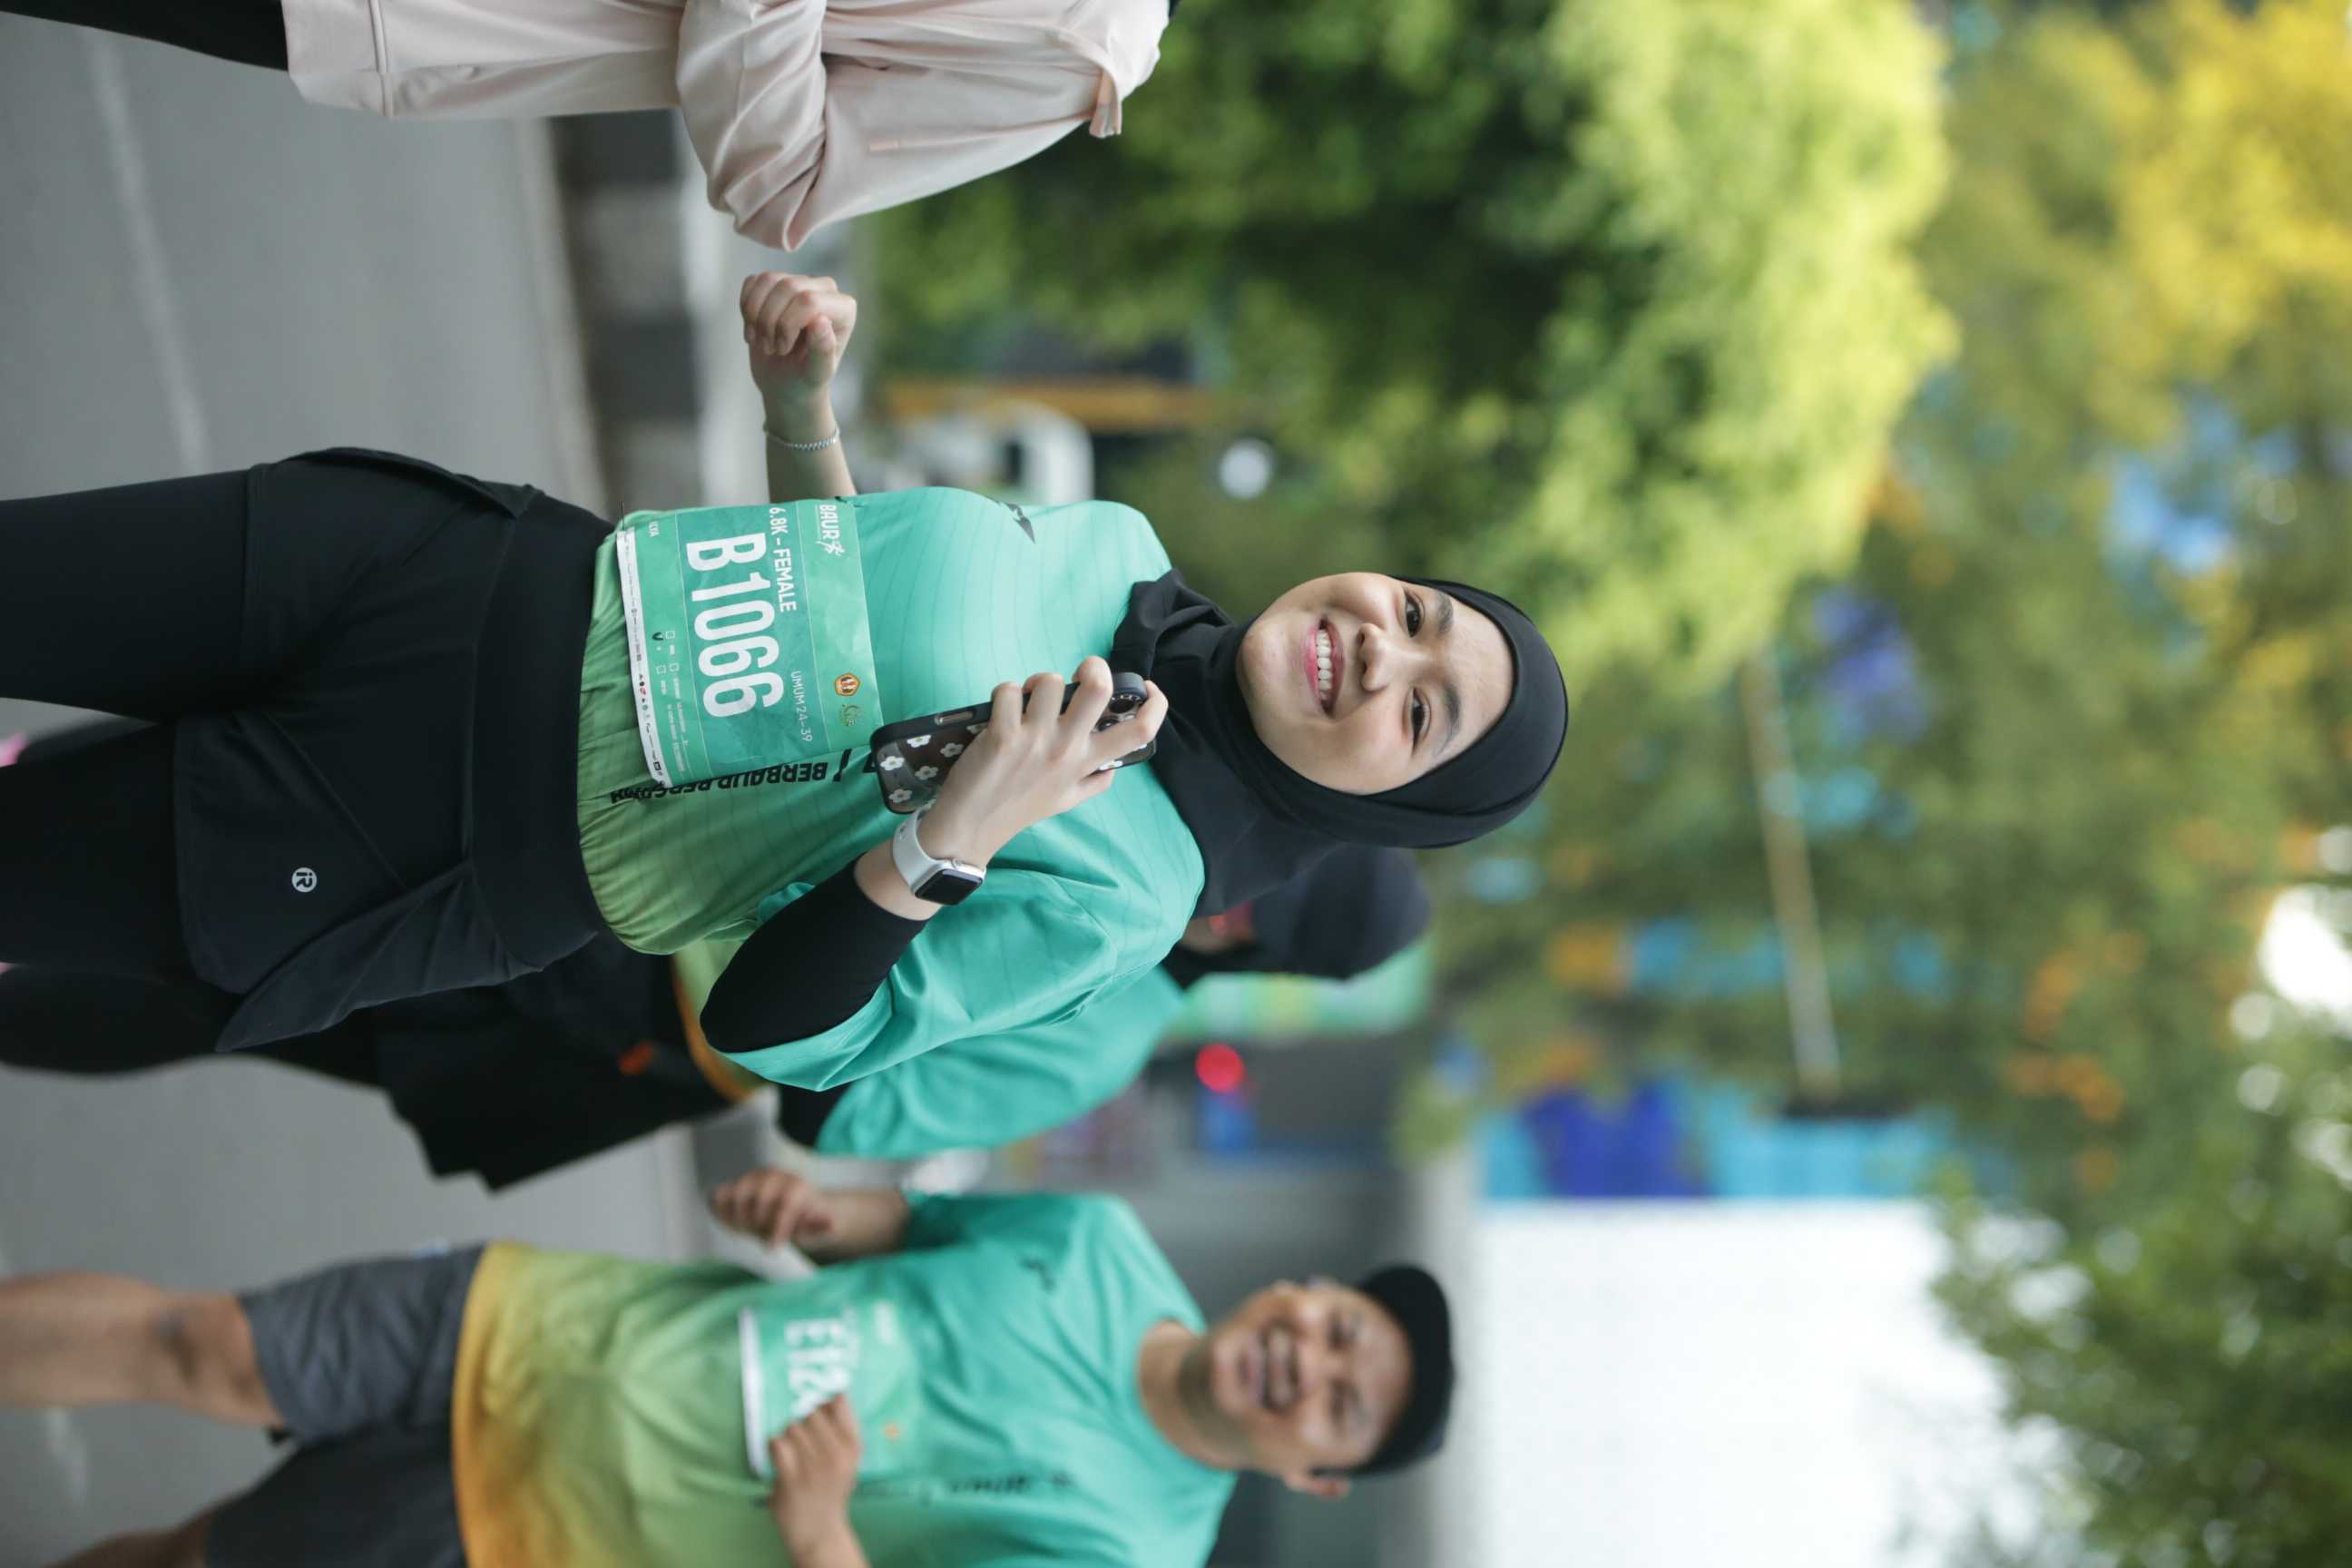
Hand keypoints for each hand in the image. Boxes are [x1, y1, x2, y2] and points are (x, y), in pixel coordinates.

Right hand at [709, 1166, 837, 1249]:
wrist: (794, 1208)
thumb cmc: (806, 1221)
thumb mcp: (818, 1229)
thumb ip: (822, 1228)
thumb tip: (832, 1225)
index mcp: (797, 1186)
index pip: (784, 1205)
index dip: (777, 1228)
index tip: (773, 1248)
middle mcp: (774, 1176)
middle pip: (758, 1200)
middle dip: (759, 1224)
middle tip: (763, 1237)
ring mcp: (752, 1178)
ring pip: (736, 1193)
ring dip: (738, 1218)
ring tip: (747, 1232)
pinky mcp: (736, 1184)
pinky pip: (720, 1195)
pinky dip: (721, 1211)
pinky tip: (732, 1225)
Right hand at [741, 272, 855, 416]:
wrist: (785, 380)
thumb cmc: (805, 379)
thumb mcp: (816, 373)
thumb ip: (823, 351)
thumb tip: (820, 321)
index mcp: (844, 309)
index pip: (809, 300)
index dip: (786, 325)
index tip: (782, 350)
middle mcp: (825, 290)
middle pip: (787, 287)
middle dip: (769, 322)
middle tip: (770, 348)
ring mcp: (799, 283)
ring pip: (767, 280)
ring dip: (755, 315)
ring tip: (761, 341)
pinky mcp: (775, 284)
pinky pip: (752, 282)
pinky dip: (746, 308)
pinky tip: (753, 329)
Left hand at [766, 1395, 861, 1555]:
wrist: (819, 1530)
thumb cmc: (833, 1489)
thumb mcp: (851, 1458)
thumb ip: (846, 1427)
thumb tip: (834, 1393)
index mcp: (853, 1446)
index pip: (837, 1403)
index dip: (825, 1403)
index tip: (819, 1412)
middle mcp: (835, 1453)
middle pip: (810, 1414)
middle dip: (803, 1422)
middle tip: (804, 1440)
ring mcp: (812, 1465)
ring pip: (792, 1427)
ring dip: (788, 1436)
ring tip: (793, 1452)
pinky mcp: (791, 1477)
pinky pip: (777, 1444)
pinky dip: (775, 1448)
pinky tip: (781, 1459)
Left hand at [918, 656, 1167, 868]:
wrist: (973, 825)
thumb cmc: (1020, 809)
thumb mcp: (1067, 801)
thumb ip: (1095, 783)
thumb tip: (1114, 768)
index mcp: (1087, 763)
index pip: (1140, 731)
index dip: (1154, 703)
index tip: (1146, 689)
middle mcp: (1067, 749)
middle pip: (1099, 689)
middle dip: (1093, 667)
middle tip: (1080, 674)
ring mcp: (1035, 740)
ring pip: (1051, 681)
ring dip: (1039, 682)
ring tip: (1030, 697)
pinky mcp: (1003, 734)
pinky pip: (1010, 690)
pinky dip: (1006, 693)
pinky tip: (1002, 710)